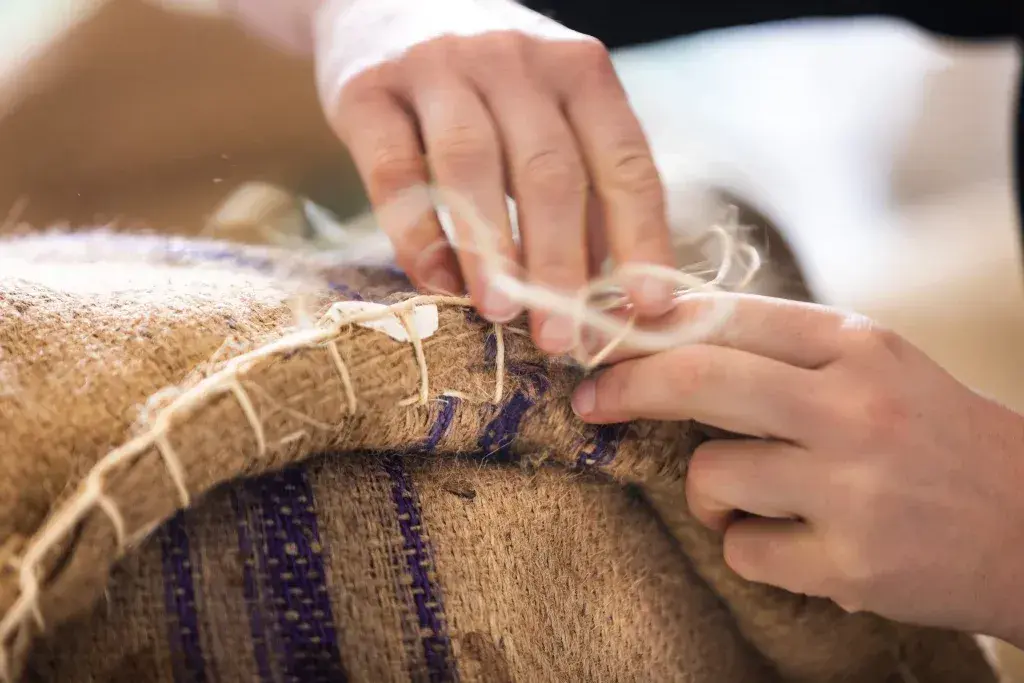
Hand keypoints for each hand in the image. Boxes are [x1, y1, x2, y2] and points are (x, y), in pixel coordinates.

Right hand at [313, 0, 674, 352]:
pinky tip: (433, 280)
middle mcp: (515, 59)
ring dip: (490, 249)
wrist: (381, 1)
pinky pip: (394, 169)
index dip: (641, 239)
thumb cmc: (487, 84)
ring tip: (499, 315)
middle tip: (562, 338)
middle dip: (560, 264)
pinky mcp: (368, 90)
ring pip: (473, 166)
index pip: (624, 162)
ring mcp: (438, 67)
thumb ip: (584, 189)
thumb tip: (616, 293)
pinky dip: (415, 231)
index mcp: (579, 70)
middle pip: (549, 171)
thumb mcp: (550, 113)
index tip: (649, 308)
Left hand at [571, 293, 1023, 644]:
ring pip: (711, 474)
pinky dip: (749, 547)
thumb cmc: (932, 436)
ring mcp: (852, 486)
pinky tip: (798, 542)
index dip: (647, 329)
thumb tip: (666, 326)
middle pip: (698, 380)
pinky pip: (742, 549)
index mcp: (855, 344)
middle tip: (592, 403)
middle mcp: (853, 405)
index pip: (724, 316)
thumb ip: (780, 348)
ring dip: (710, 493)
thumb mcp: (870, 366)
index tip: (603, 344)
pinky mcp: (850, 562)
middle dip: (627, 389)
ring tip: (755, 500)